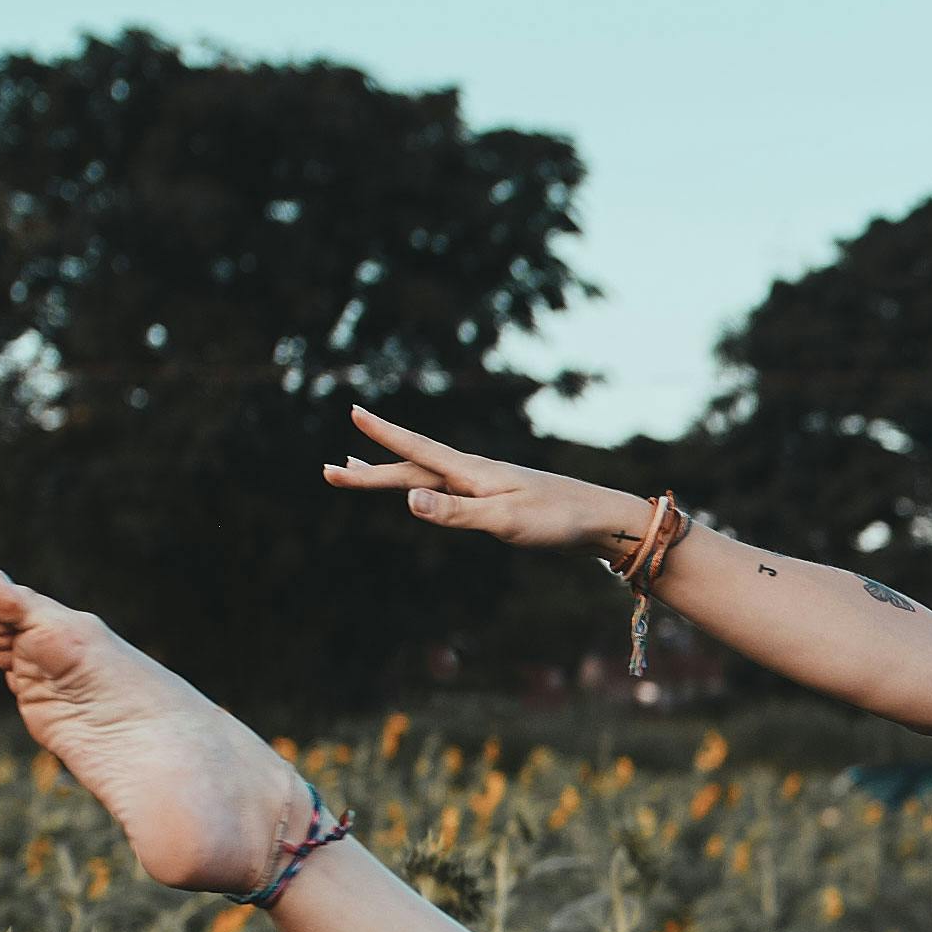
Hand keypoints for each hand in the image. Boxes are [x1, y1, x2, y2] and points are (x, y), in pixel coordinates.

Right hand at [323, 408, 646, 553]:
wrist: (602, 520)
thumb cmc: (557, 521)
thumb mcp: (504, 520)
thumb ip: (455, 513)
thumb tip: (407, 500)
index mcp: (471, 472)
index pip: (416, 451)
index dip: (383, 435)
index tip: (353, 411)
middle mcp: (473, 473)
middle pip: (411, 468)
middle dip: (369, 469)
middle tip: (328, 470)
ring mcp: (484, 485)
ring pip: (425, 477)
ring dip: (389, 474)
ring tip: (357, 468)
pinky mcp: (496, 499)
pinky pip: (445, 490)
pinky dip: (420, 487)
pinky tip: (420, 492)